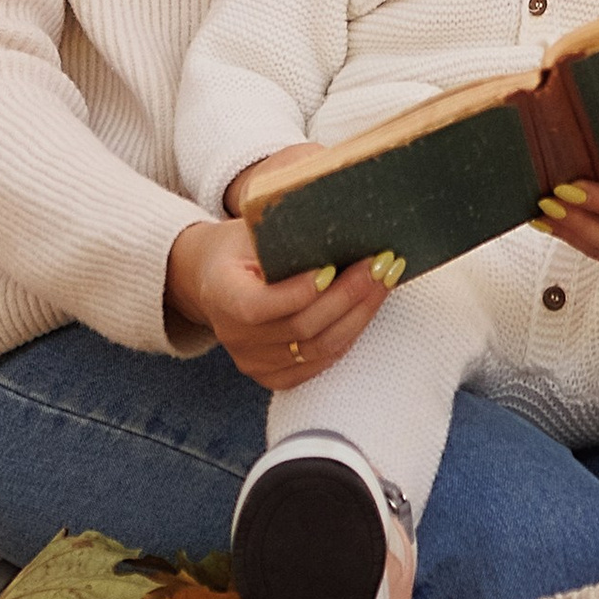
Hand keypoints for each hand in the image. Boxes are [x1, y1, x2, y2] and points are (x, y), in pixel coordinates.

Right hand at [164, 216, 392, 389]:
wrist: (213, 279)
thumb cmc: (239, 245)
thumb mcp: (250, 229)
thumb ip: (285, 234)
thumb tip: (343, 223)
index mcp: (220, 295)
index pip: (258, 306)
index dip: (298, 292)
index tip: (333, 267)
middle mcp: (234, 337)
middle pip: (300, 328)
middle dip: (347, 296)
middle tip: (381, 264)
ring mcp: (253, 363)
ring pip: (318, 349)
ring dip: (359, 314)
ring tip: (385, 281)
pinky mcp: (274, 376)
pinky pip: (321, 362)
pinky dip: (349, 333)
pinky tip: (369, 306)